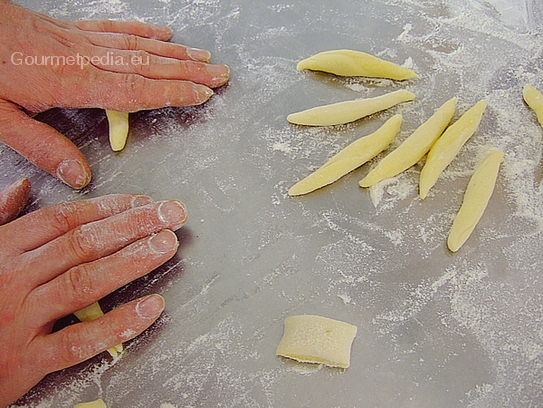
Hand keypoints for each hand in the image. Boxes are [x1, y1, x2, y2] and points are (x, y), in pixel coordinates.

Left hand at [0, 1, 229, 188]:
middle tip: (220, 74)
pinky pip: (117, 29)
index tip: (202, 94)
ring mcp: (81, 41)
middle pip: (149, 66)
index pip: (135, 90)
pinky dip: (145, 32)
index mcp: (71, 83)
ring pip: (140, 47)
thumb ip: (43, 147)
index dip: (172, 93)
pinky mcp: (73, 31)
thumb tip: (80, 176)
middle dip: (189, 71)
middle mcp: (84, 59)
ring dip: (176, 53)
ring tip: (204, 57)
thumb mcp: (0, 119)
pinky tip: (164, 33)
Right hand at [0, 179, 187, 405]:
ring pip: (84, 283)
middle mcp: (14, 279)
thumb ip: (2, 220)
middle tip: (171, 214)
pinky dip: (117, 324)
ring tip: (167, 246)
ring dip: (131, 262)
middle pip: (82, 244)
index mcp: (4, 250)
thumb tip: (23, 187)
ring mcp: (20, 319)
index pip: (65, 219)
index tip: (145, 202)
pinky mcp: (27, 360)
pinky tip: (151, 307)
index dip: (109, 208)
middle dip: (132, 226)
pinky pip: (78, 341)